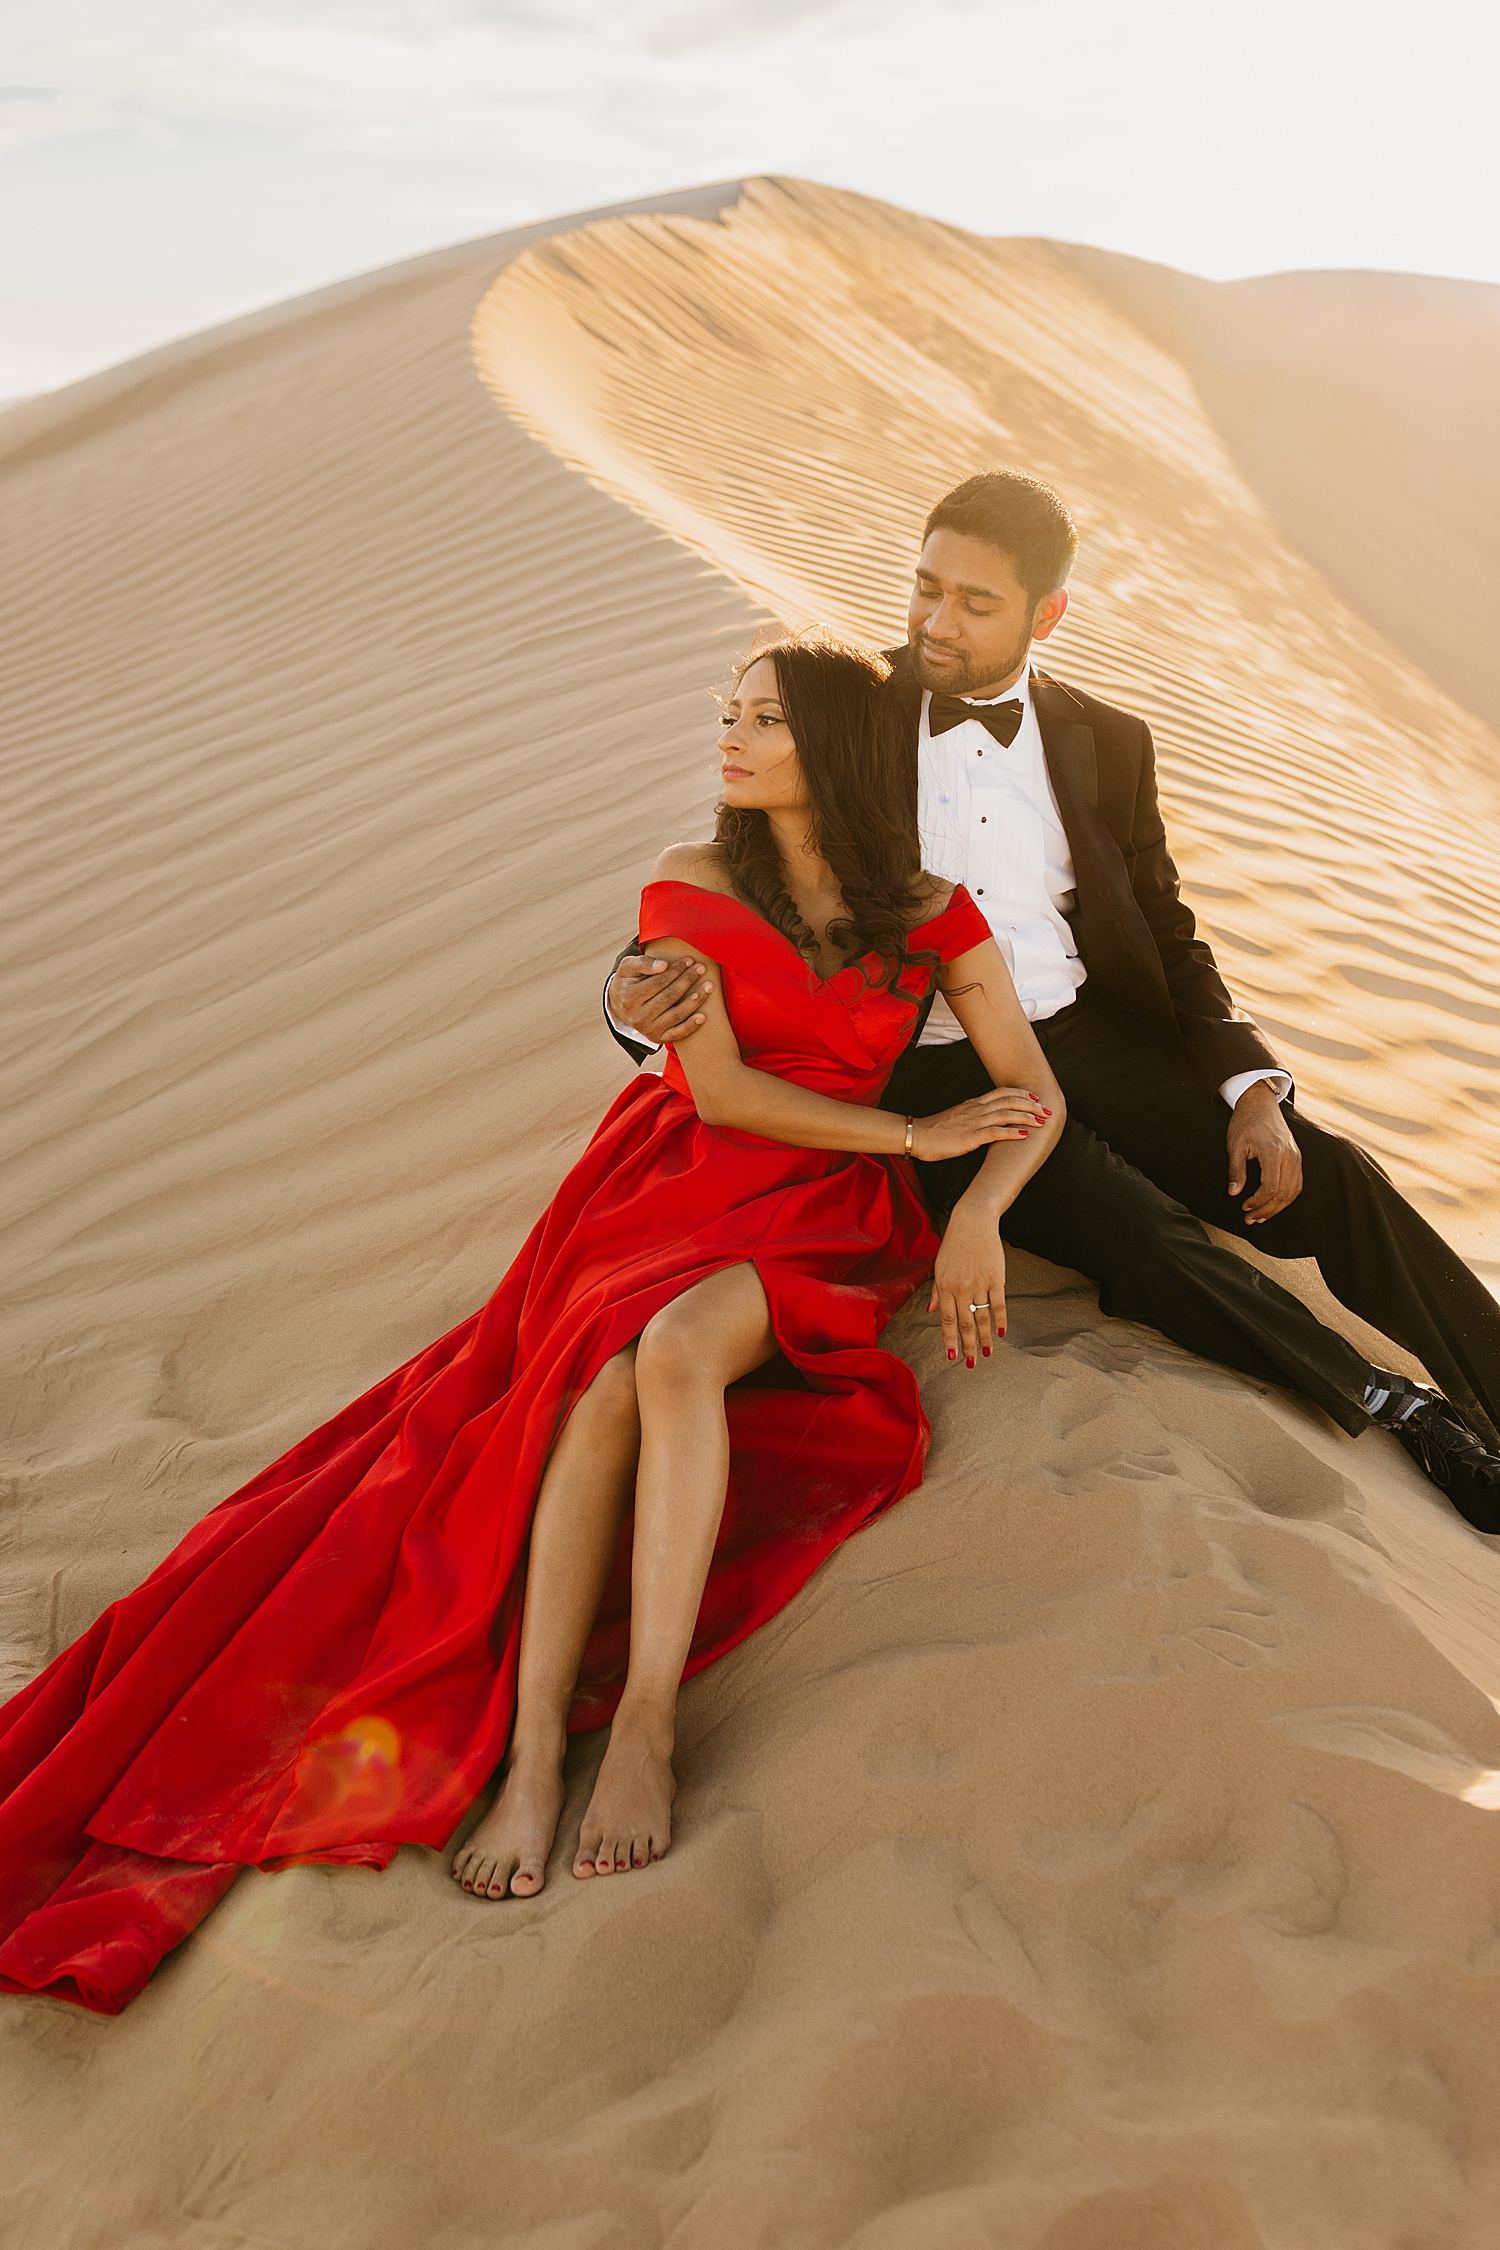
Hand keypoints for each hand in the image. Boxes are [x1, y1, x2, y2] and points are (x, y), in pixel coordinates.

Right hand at [608, 956, 712, 1046]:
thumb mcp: (628, 968)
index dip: (676, 970)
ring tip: (709, 986)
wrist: (620, 1006)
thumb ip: (643, 963)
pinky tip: (703, 1016)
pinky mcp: (657, 1038)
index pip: (658, 982)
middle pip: (669, 997)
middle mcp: (637, 1017)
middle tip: (702, 968)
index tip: (689, 960)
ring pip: (676, 1014)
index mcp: (628, 998)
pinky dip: (691, 1026)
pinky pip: (677, 1034)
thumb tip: (664, 965)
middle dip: (688, 980)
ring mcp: (648, 1030)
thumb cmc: (628, 982)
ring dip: (695, 1000)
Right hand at [910, 1088, 1049, 1163]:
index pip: (1001, 1092)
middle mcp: (976, 1109)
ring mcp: (973, 1122)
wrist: (917, 1136)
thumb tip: (985, 1120)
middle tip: (1046, 1110)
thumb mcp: (956, 1118)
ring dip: (1026, 1117)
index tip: (1034, 1098)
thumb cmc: (934, 1130)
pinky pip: (995, 1132)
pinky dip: (1012, 1132)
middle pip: (1009, 1101)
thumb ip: (972, 1116)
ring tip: (1041, 1122)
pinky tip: (1024, 1135)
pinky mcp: (970, 1137)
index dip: (1020, 1094)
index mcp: (973, 1104)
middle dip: (1031, 1105)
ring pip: (1006, 1114)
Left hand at [929, 1206, 1007, 1365]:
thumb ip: (936, 1290)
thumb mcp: (939, 1266)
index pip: (946, 1320)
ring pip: (982, 1317)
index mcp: (944, 1286)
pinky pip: (998, 1303)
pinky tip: (1001, 1332)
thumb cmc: (954, 1243)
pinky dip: (1000, 1319)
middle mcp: (961, 1288)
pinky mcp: (995, 1278)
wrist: (972, 1221)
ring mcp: (979, 1283)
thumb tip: (932, 1311)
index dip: (949, 1340)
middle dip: (968, 1345)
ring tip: (987, 1353)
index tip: (953, 1356)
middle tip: (971, 1363)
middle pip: (964, 1323)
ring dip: (985, 1337)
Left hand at [1227, 1080, 1302, 1222]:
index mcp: (1273, 1153)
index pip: (1270, 1188)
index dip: (1258, 1203)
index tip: (1244, 1208)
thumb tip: (1234, 1193)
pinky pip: (1297, 1184)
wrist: (1260, 1103)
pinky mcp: (1297, 1157)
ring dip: (1277, 1207)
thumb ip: (1236, 1170)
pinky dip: (1286, 1197)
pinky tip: (1273, 1204)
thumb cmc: (1245, 1121)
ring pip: (1292, 1191)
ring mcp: (1296, 1157)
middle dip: (1266, 1210)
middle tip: (1250, 1219)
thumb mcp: (1235, 1145)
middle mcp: (1289, 1156)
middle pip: (1283, 1193)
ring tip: (1261, 1216)